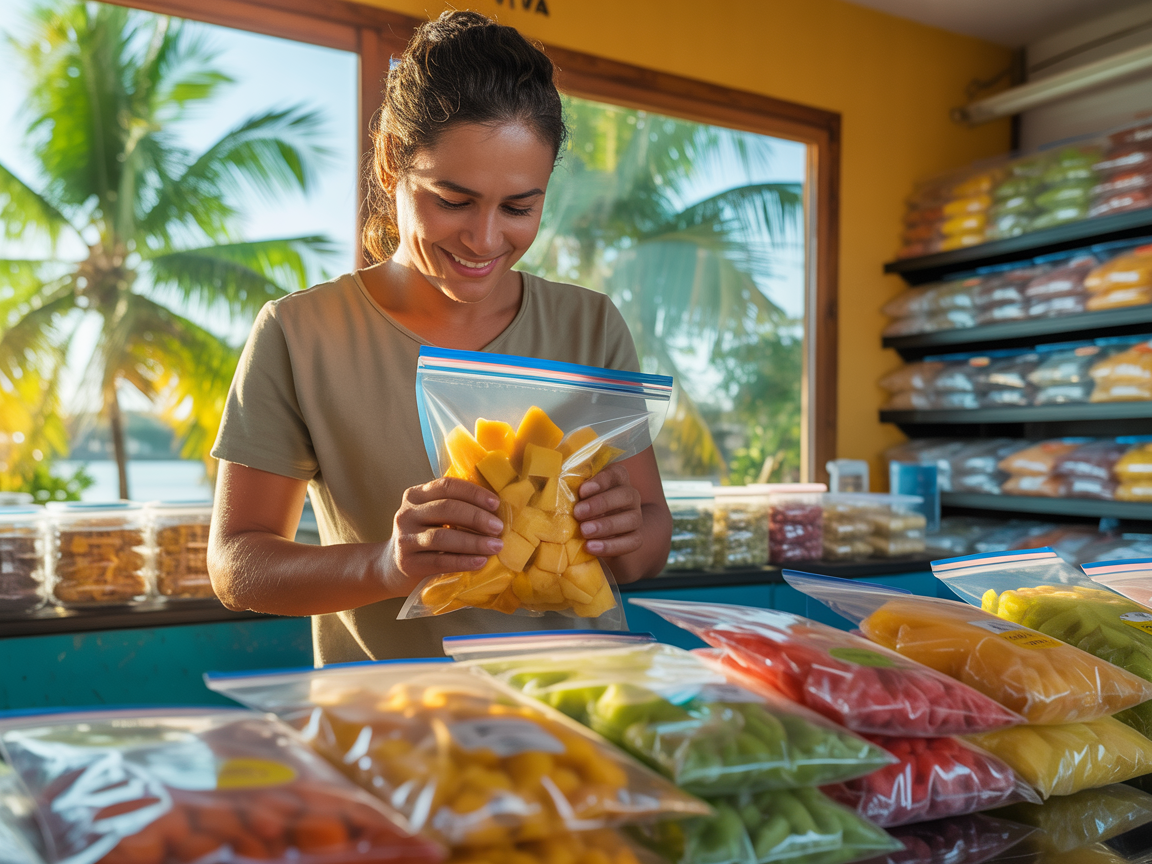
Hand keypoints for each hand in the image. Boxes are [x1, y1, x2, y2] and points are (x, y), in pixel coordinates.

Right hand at [387, 478, 503, 588]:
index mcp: (416, 495)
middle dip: (476, 517)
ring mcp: (405, 538)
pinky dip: (463, 561)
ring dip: (473, 541)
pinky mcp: (407, 563)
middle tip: (499, 527)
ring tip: (496, 546)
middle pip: (446, 509)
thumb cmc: (424, 536)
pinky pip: (439, 561)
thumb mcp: (433, 516)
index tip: (496, 503)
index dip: (473, 493)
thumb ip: (455, 506)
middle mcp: (407, 513)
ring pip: (442, 536)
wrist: (393, 566)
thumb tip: (496, 506)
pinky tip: (480, 562)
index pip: (446, 486)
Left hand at [572, 463, 642, 557]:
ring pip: (632, 519)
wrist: (597, 533)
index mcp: (617, 479)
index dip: (601, 481)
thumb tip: (551, 484)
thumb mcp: (574, 494)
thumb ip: (569, 487)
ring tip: (584, 531)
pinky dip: (611, 546)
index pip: (616, 473)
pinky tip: (591, 547)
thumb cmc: (580, 506)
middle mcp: (630, 496)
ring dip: (606, 525)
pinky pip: (632, 542)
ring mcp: (635, 517)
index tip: (582, 490)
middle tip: (578, 513)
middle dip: (601, 504)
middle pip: (626, 495)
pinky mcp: (635, 538)